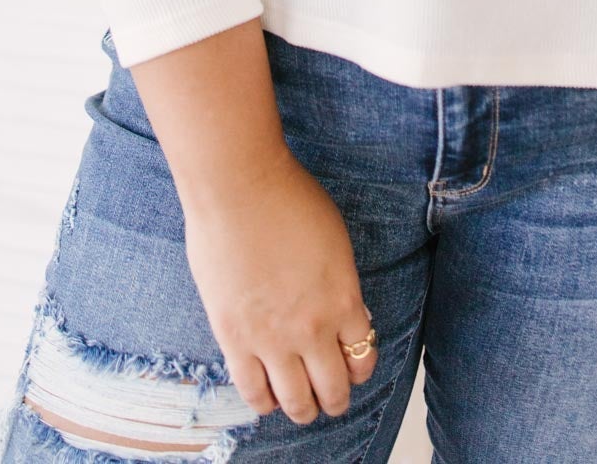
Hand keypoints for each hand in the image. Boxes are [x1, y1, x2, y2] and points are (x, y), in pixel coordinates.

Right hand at [182, 151, 377, 424]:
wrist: (240, 186)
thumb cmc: (288, 199)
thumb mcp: (335, 240)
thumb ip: (339, 283)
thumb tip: (341, 312)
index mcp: (344, 299)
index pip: (362, 355)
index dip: (359, 367)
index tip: (353, 367)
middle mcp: (313, 328)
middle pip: (333, 387)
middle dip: (335, 399)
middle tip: (331, 400)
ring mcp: (272, 338)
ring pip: (295, 400)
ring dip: (303, 410)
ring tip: (302, 409)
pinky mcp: (234, 338)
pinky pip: (252, 390)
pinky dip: (263, 402)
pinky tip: (266, 399)